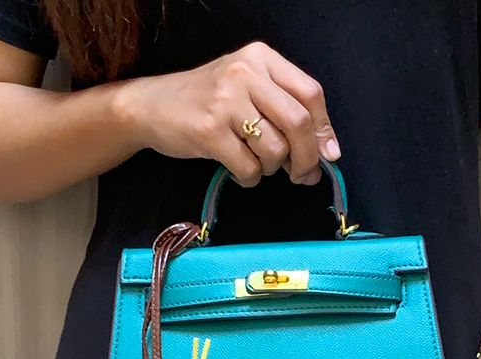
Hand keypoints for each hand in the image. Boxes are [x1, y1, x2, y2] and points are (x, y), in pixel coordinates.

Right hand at [123, 41, 340, 186]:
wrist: (152, 106)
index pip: (310, 93)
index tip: (328, 154)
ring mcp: (226, 102)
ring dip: (272, 168)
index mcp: (261, 58)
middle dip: (307, 157)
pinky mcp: (210, 131)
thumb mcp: (247, 89)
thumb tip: (326, 152)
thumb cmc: (207, 101)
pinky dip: (250, 178)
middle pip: (298, 122)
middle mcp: (245, 74)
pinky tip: (238, 169)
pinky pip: (249, 167)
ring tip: (256, 163)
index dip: (323, 129)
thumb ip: (284, 111)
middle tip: (302, 174)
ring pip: (275, 149)